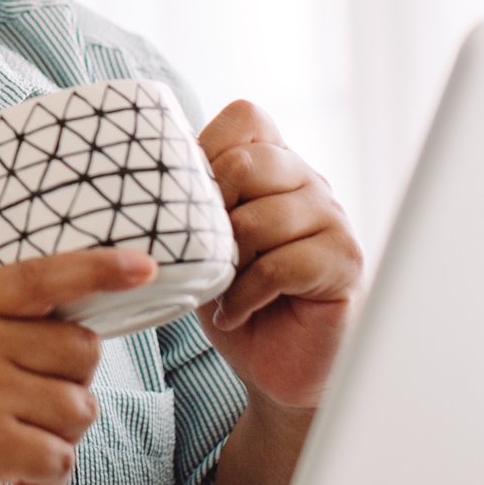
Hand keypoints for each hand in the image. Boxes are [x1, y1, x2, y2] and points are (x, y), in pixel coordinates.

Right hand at [0, 249, 153, 484]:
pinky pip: (61, 457)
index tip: (145, 264)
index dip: (99, 267)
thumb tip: (76, 339)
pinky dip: (43, 478)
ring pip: (79, 408)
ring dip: (57, 439)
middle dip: (72, 387)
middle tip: (28, 414)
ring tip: (8, 449)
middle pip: (83, 350)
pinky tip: (5, 478)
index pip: (43, 276)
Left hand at [197, 102, 360, 412]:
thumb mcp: (199, 242)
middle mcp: (309, 181)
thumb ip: (188, 201)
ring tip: (220, 288)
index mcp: (275, 164)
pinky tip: (235, 313)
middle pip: (248, 162)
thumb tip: (138, 174)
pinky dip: (246, 294)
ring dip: (228, 261)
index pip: (245, 117)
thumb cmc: (233, 297)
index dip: (207, 149)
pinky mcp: (345, 261)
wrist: (274, 367)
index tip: (188, 200)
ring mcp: (333, 218)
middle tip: (203, 254)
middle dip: (211, 211)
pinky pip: (282, 265)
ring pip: (263, 217)